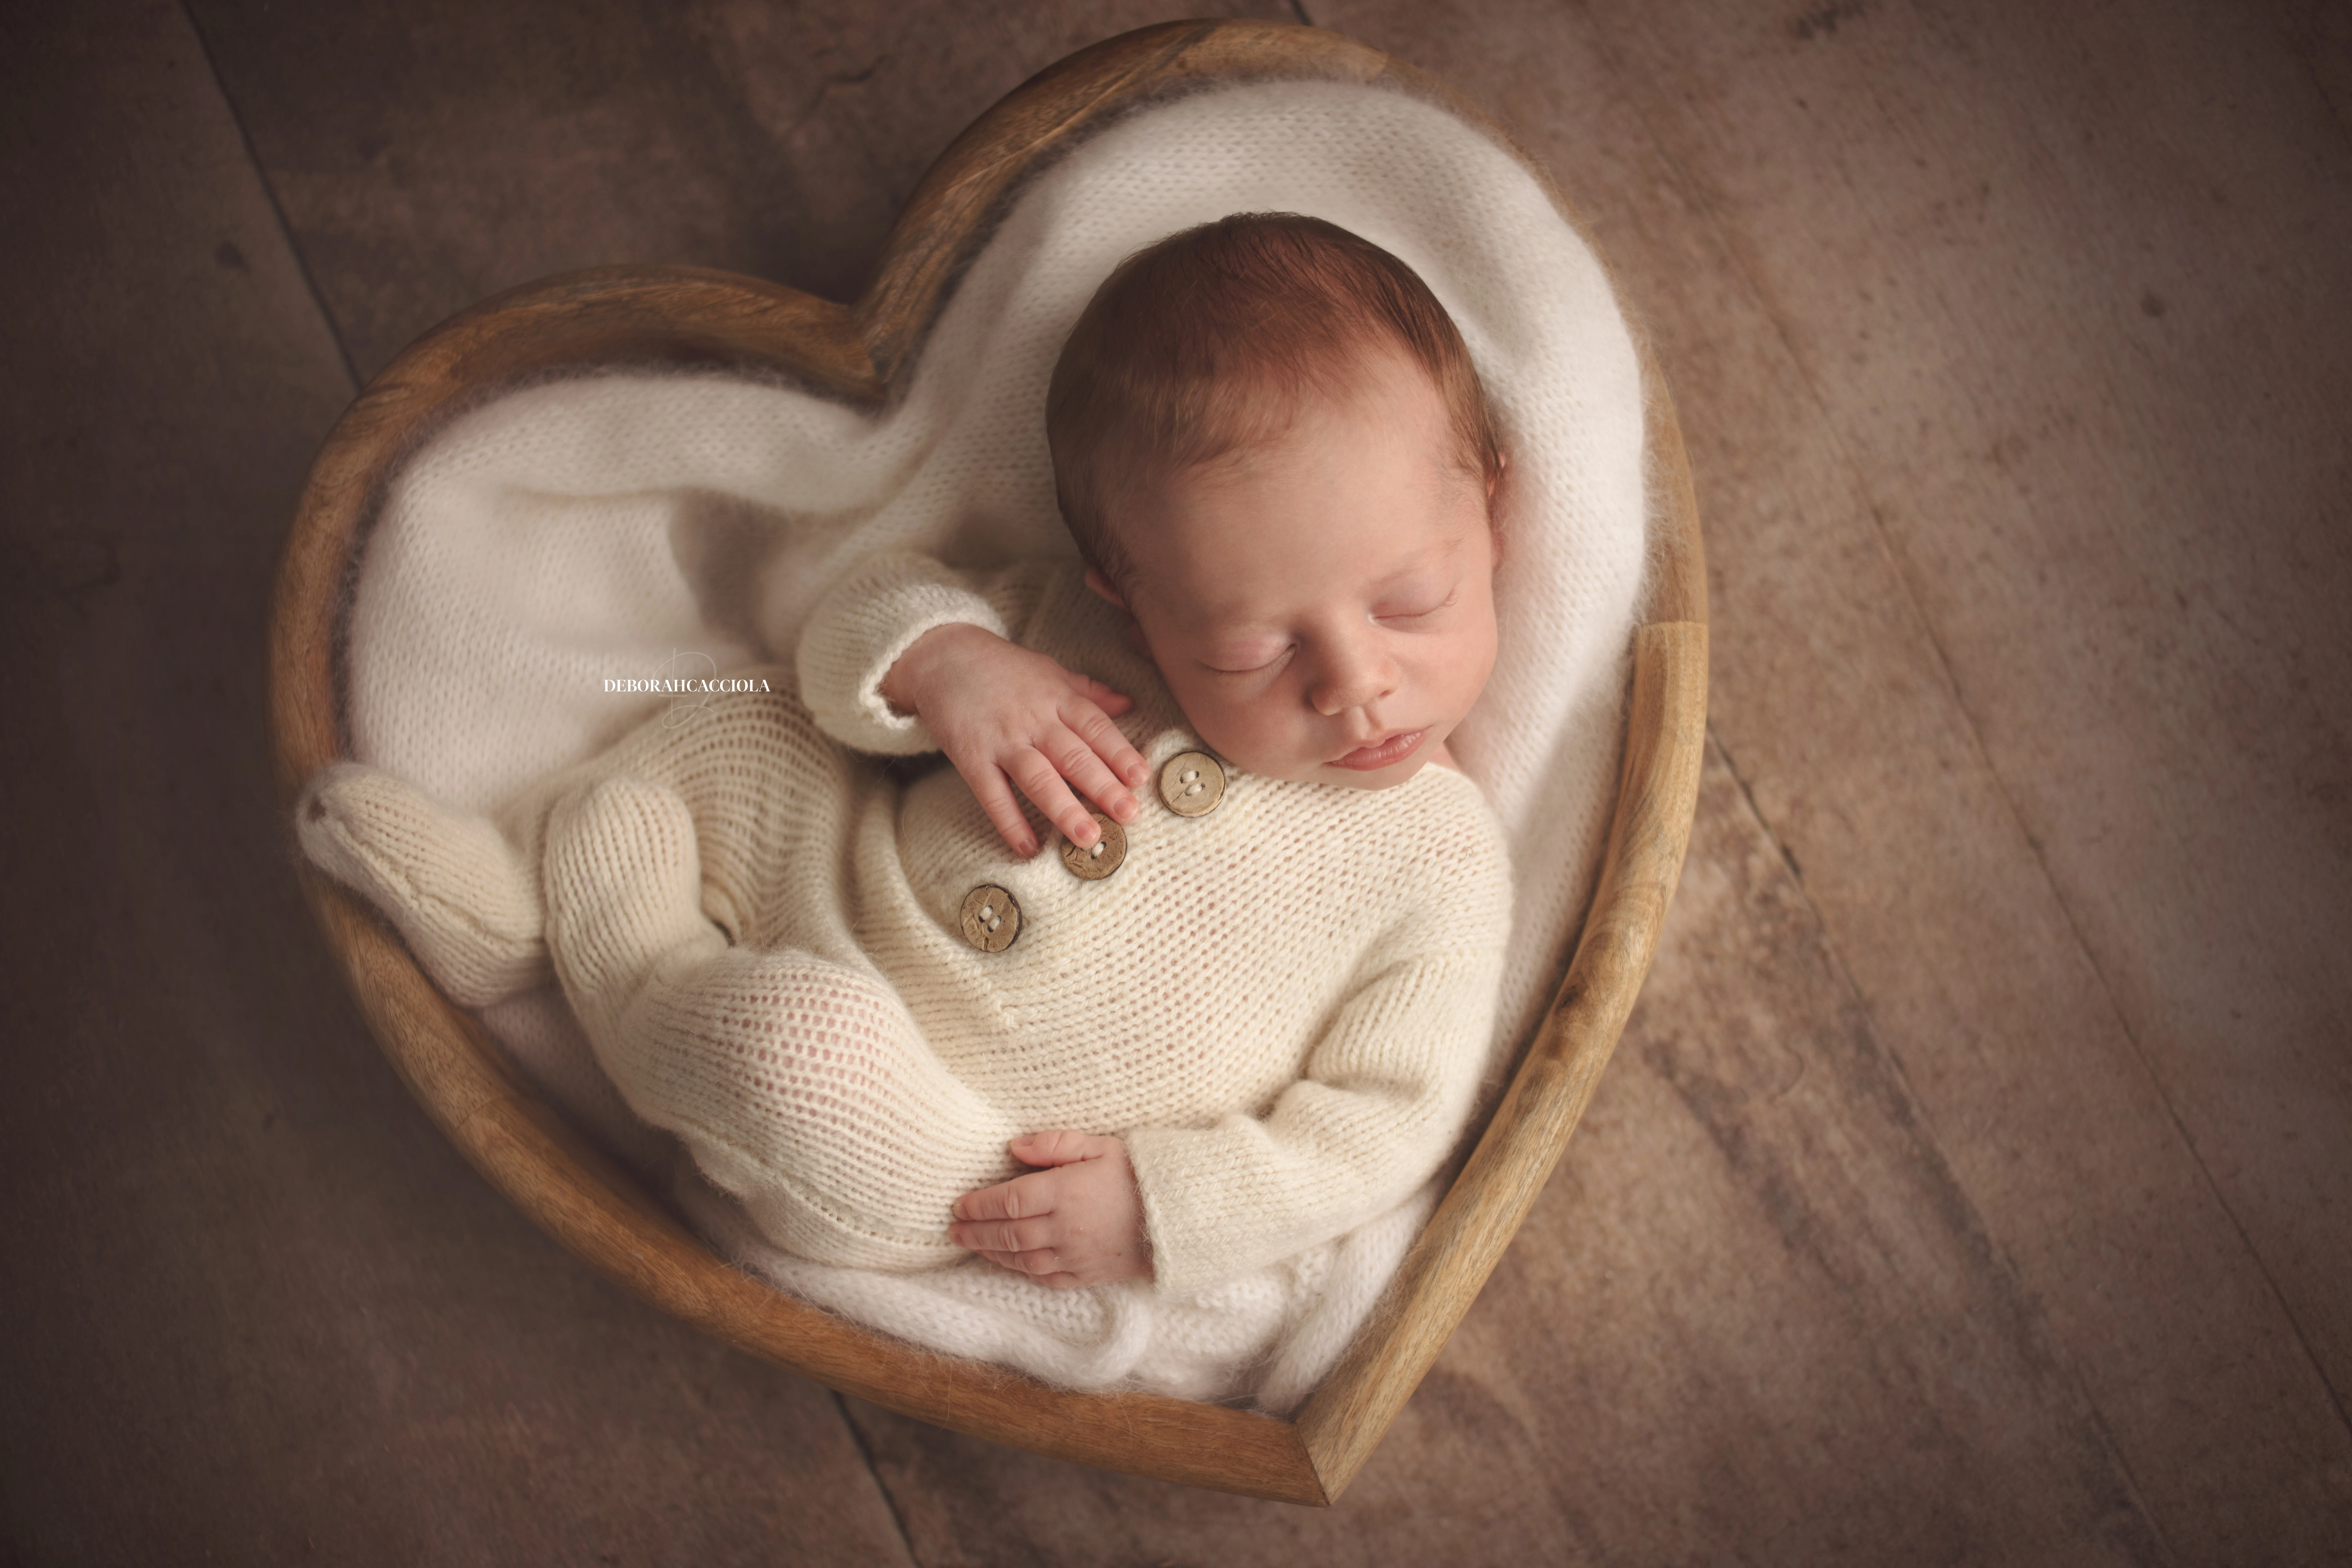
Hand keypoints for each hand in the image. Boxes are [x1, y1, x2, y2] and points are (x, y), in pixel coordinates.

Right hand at [881, 623, 1148, 856]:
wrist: (943, 656)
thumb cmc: (1003, 667)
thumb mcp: (1050, 671)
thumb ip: (1089, 692)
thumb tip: (1130, 705)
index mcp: (1057, 698)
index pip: (1095, 727)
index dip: (1119, 752)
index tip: (1141, 776)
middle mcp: (1033, 720)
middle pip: (1072, 756)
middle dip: (1102, 787)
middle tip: (1128, 815)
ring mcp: (1001, 740)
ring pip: (1037, 777)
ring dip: (1063, 809)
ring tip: (1087, 837)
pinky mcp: (971, 757)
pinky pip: (992, 793)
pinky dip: (1009, 821)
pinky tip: (1027, 846)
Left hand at [949, 1131, 1150, 1287]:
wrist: (1180, 1215)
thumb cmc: (1138, 1174)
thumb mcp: (1100, 1145)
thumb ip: (1055, 1144)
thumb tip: (1015, 1148)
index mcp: (1065, 1193)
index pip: (1009, 1200)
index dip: (979, 1204)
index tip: (958, 1204)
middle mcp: (1064, 1228)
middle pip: (1008, 1233)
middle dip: (976, 1231)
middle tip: (953, 1229)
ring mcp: (1075, 1255)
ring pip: (1021, 1259)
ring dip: (992, 1253)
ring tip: (971, 1244)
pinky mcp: (1087, 1274)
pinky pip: (1045, 1276)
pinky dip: (1022, 1271)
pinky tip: (1010, 1263)